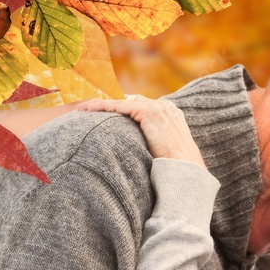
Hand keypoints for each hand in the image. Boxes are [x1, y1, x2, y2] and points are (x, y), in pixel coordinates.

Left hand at [76, 95, 206, 168]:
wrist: (186, 170)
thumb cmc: (177, 168)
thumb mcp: (166, 151)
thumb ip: (155, 143)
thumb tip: (138, 153)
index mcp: (171, 113)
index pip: (142, 105)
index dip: (122, 107)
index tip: (107, 111)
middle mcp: (165, 106)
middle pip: (131, 99)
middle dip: (111, 103)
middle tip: (91, 107)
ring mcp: (157, 107)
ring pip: (123, 101)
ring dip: (102, 104)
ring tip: (84, 108)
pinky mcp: (148, 112)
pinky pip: (120, 106)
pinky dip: (103, 106)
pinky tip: (89, 109)